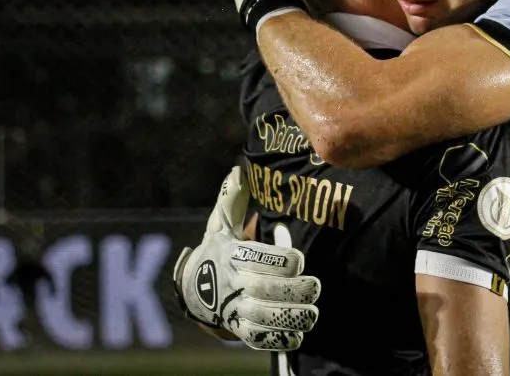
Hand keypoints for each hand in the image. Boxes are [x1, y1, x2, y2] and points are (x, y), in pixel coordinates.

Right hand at [172, 166, 320, 350]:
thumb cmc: (218, 252)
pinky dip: (282, 337)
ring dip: (294, 316)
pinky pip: (263, 339)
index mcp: (234, 257)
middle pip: (271, 291)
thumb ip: (231, 199)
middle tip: (314, 285)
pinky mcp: (241, 331)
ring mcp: (237, 310)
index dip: (285, 261)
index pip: (263, 260)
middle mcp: (235, 286)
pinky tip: (298, 332)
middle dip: (297, 290)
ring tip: (311, 309)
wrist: (195, 291)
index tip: (298, 259)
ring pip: (269, 318)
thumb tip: (237, 170)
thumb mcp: (221, 225)